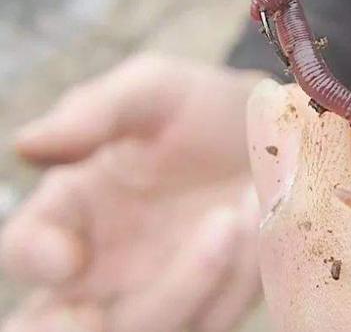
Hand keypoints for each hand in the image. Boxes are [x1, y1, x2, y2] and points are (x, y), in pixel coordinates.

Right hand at [1, 54, 264, 331]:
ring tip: (242, 205)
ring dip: (193, 281)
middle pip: (64, 326)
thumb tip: (26, 143)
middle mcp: (109, 264)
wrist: (275, 128)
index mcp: (75, 212)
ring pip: (154, 329)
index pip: (26, 250)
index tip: (65, 257)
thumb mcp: (153, 91)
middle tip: (91, 322)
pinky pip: (216, 316)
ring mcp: (164, 289)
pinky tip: (259, 219)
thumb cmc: (203, 109)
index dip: (34, 260)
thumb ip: (96, 112)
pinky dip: (239, 278)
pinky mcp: (217, 301)